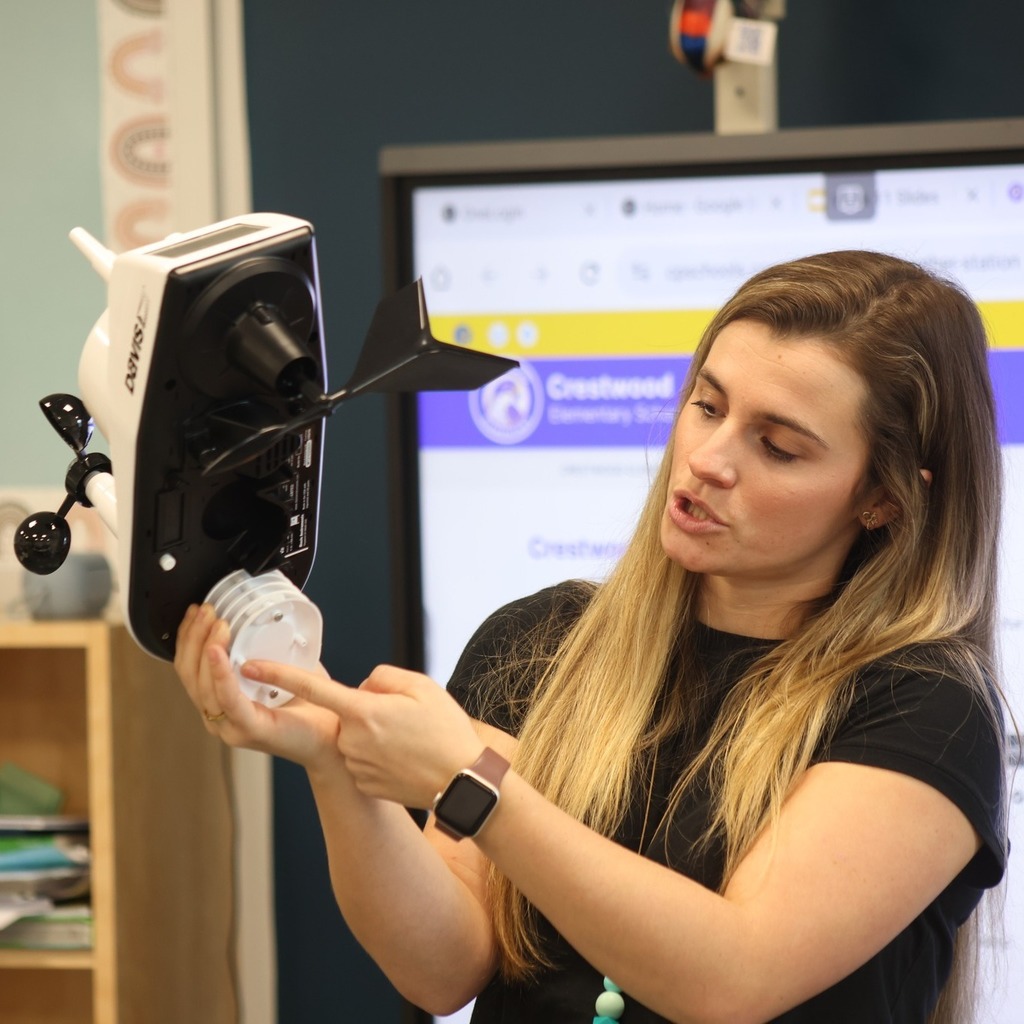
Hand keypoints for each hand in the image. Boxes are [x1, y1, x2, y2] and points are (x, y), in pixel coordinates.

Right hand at [173, 604, 343, 770]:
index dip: (188, 639)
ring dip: (207, 648)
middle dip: (194, 638)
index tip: (196, 612)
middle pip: (190, 675)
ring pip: (203, 686)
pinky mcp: (249, 729)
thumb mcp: (284, 668)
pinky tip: (217, 652)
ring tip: (219, 624)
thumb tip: (266, 615)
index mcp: (222, 703)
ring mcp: (231, 726)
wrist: (336, 737)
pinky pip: (227, 699)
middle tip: (208, 611)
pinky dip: (220, 673)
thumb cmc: (312, 707)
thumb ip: (268, 648)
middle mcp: (220, 717)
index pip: (190, 670)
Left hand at [238, 659, 484, 808]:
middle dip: (367, 709)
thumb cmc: (446, 733)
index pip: (311, 687)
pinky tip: (406, 758)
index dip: (277, 674)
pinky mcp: (364, 782)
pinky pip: (363, 758)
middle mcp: (352, 739)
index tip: (249, 665)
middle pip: (347, 712)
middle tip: (406, 717)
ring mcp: (356, 764)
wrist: (462, 782)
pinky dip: (380, 755)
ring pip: (356, 735)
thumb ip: (383, 678)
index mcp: (363, 710)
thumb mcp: (421, 688)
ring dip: (375, 733)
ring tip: (411, 740)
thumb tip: (364, 688)